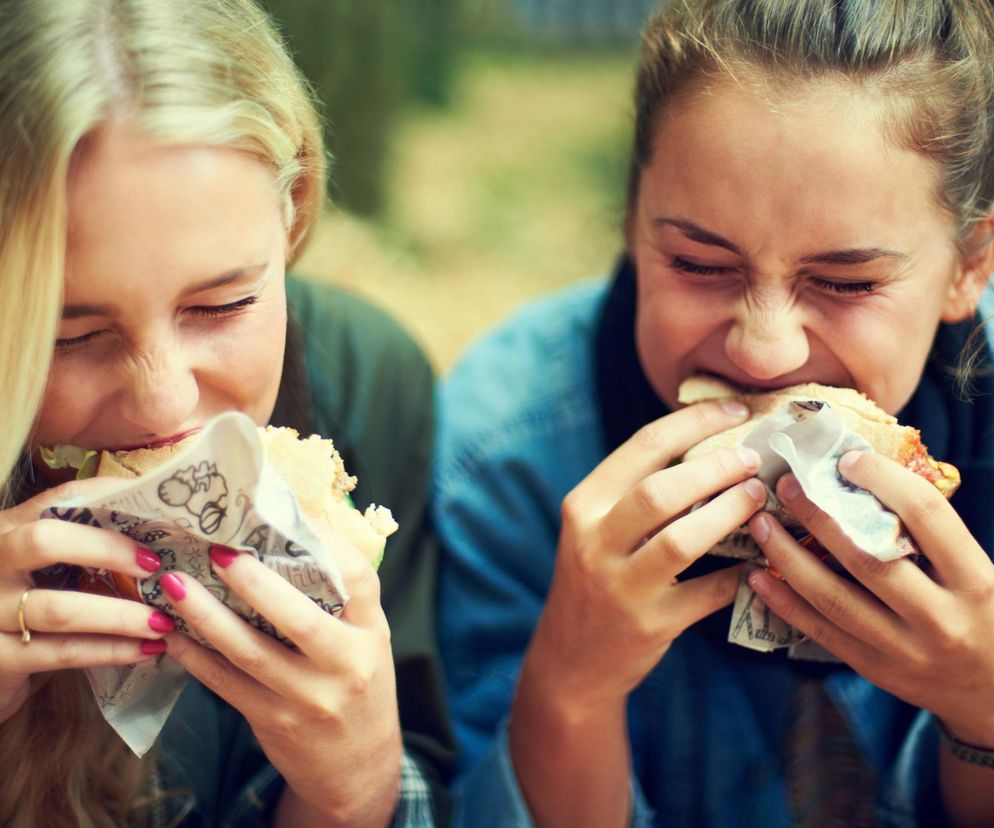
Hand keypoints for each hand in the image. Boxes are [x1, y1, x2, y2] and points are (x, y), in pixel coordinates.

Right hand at [0, 479, 172, 723]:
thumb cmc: (31, 601)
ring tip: (164, 622)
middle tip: (155, 566)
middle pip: (44, 541)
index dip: (110, 500)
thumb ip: (89, 540)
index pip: (60, 499)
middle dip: (108, 550)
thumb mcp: (49, 563)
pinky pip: (61, 652)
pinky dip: (110, 651)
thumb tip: (163, 522)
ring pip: (59, 609)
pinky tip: (146, 649)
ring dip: (121, 615)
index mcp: (11, 528)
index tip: (157, 514)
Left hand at [161, 530, 400, 827]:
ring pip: (250, 652)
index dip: (326, 543)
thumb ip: (342, 596)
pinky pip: (226, 684)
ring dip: (207, 616)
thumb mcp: (366, 639)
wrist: (357, 766)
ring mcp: (307, 698)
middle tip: (217, 549)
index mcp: (371, 634)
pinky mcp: (273, 721)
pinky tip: (173, 633)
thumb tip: (297, 530)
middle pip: (298, 618)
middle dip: (254, 582)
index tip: (288, 514)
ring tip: (174, 584)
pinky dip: (196, 657)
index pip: (359, 579)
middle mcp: (345, 665)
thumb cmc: (356, 684)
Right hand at [507, 401, 764, 827]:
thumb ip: (635, 489)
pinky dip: (737, 574)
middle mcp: (595, 541)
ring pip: (681, 539)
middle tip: (753, 458)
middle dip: (716, 467)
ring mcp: (620, 585)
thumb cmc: (595, 578)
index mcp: (584, 505)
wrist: (571, 658)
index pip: (641, 447)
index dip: (692, 423)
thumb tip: (708, 440)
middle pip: (661, 490)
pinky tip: (759, 559)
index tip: (734, 410)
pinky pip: (706, 594)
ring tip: (758, 497)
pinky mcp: (648, 624)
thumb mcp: (595, 527)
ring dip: (728, 513)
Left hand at [748, 451, 993, 744]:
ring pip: (835, 598)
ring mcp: (906, 650)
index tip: (848, 460)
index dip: (883, 480)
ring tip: (759, 525)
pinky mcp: (878, 670)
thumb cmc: (985, 615)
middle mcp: (941, 618)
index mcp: (975, 581)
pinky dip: (785, 603)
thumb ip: (935, 536)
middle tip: (786, 485)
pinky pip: (822, 631)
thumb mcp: (979, 572)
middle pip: (868, 557)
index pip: (927, 516)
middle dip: (819, 516)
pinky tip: (758, 576)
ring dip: (788, 557)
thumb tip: (868, 479)